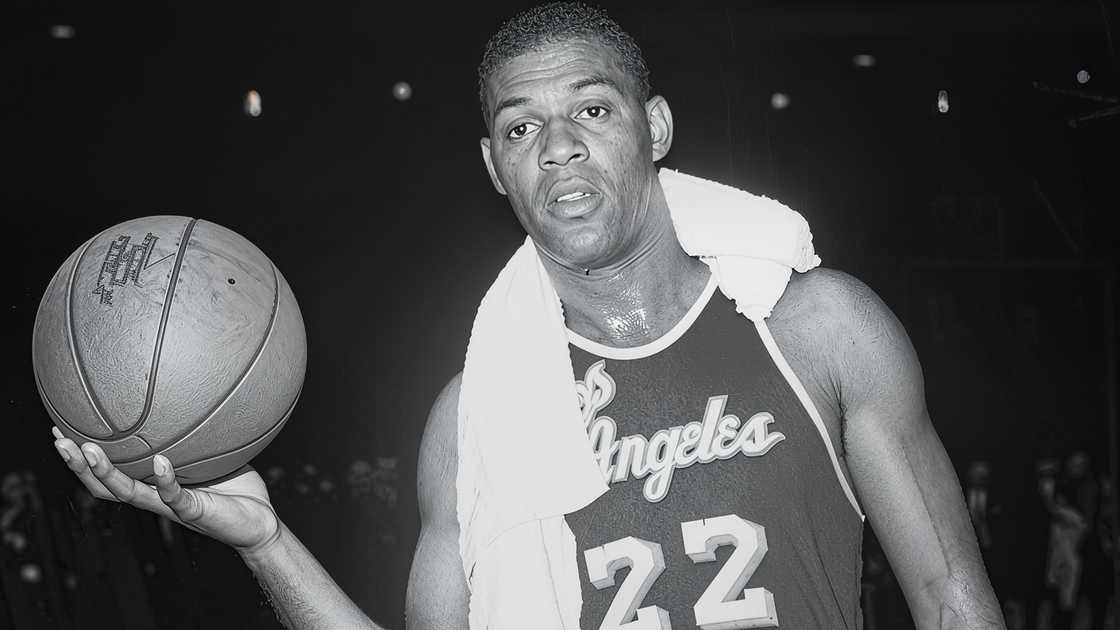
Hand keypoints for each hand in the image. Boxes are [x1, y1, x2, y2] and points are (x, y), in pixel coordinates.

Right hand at [52, 427, 279, 553]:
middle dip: (78, 464)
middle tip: (59, 438)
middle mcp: (156, 496)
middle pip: (103, 485)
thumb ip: (199, 431)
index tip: (62, 426)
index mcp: (154, 484)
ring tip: (89, 450)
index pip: (109, 472)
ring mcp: (172, 506)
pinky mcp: (196, 512)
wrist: (261, 523)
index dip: (82, 454)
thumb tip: (193, 390)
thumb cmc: (237, 489)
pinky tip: (160, 461)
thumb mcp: (214, 453)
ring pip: (129, 493)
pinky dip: (166, 480)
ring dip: (106, 473)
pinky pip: (176, 497)